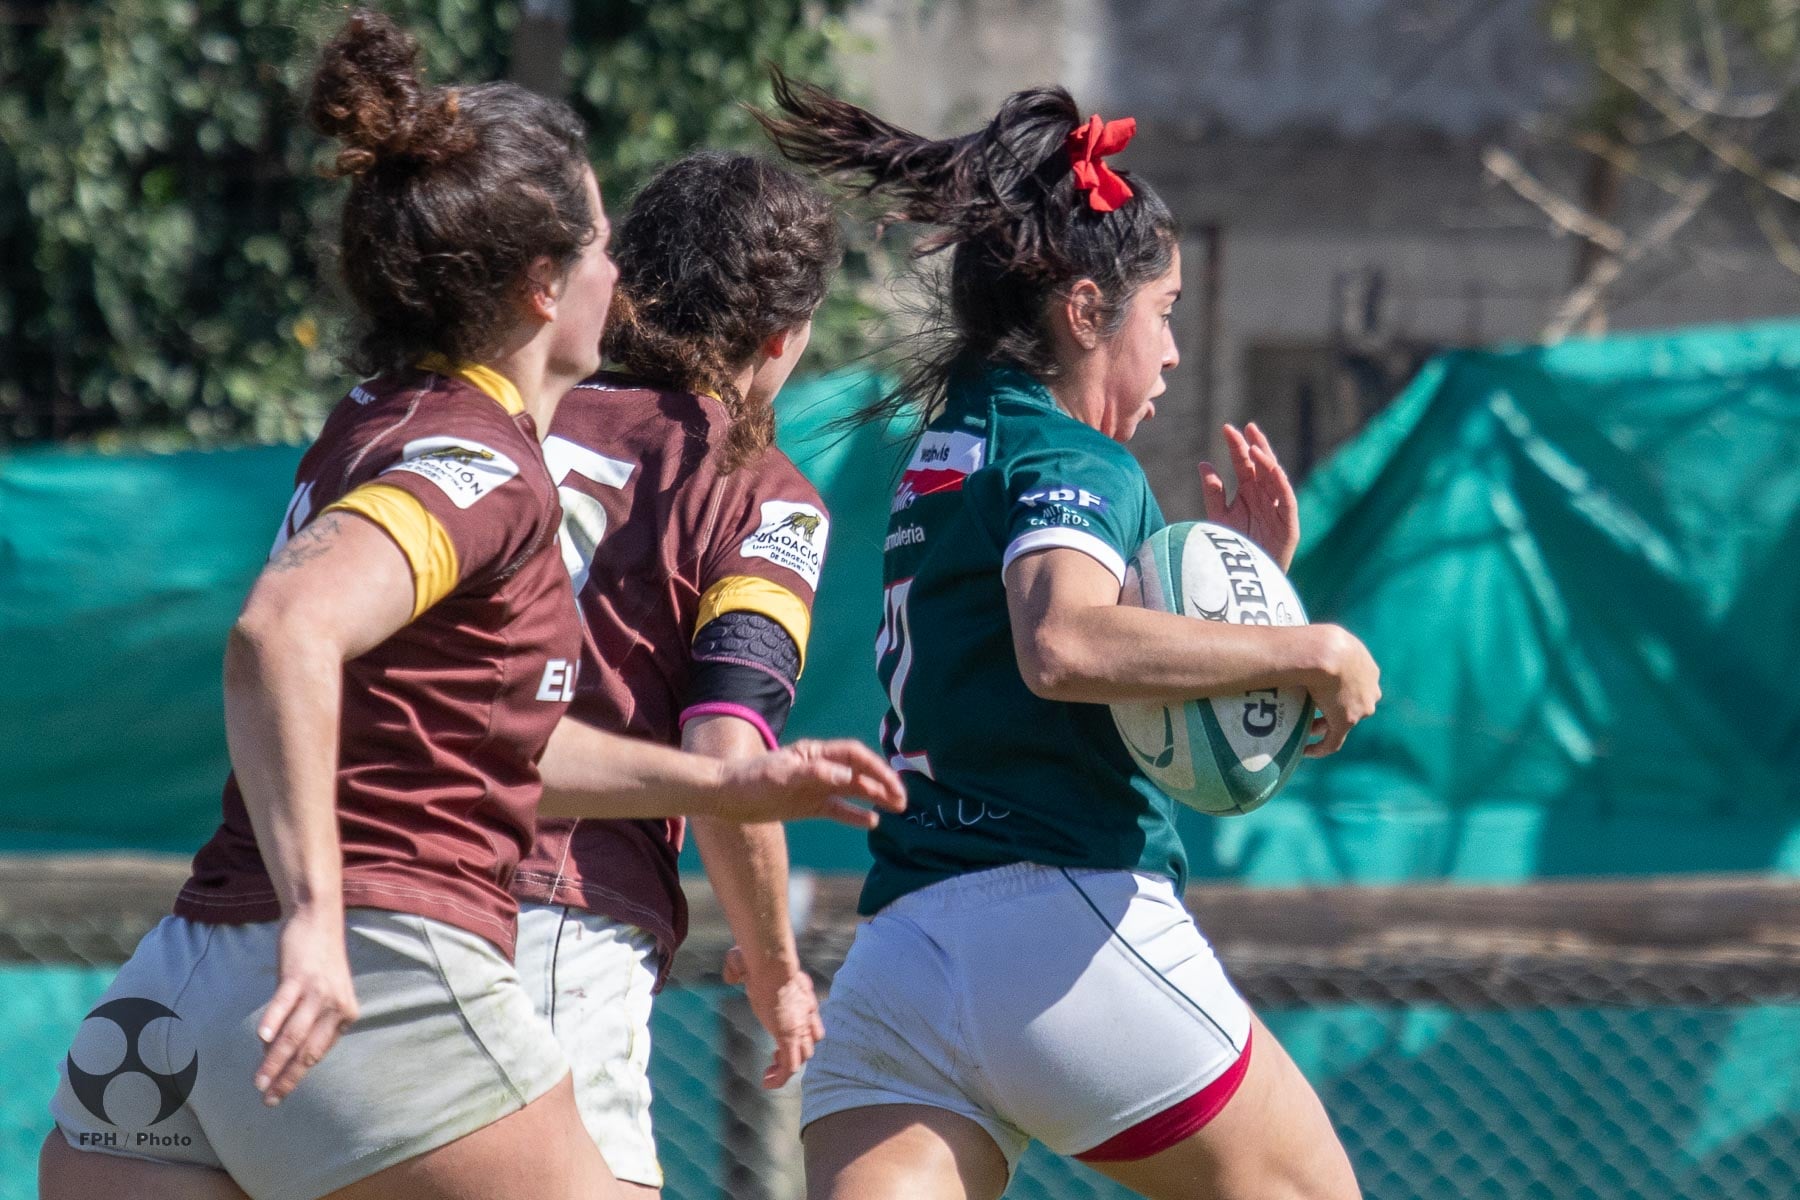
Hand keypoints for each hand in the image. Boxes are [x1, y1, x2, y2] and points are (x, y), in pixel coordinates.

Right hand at [255, 906, 358, 1105]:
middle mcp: (337, 1006)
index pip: (318, 1053)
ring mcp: (318, 990)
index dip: (296, 1075)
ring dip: (274, 1060)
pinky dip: (273, 1021)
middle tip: (267, 1099)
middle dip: (286, 1077)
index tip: (278, 1094)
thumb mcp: (317, 995)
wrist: (318, 919)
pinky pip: (284, 1003)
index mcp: (345, 1014)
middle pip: (307, 1050)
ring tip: (259, 1082)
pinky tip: (261, 1039)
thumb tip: (271, 1052)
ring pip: (294, 1034)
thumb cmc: (316, 961)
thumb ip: (301, 1023)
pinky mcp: (299, 975)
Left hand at [715, 739, 905, 826]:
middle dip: (883, 783)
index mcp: (815, 754)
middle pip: (859, 772)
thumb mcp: (781, 777)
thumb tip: (849, 777)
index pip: (855, 756)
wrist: (724, 796)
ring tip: (897, 809)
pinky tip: (872, 822)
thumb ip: (814, 775)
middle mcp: (819, 767)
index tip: (893, 784)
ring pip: (853, 790)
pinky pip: (838, 809)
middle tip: (903, 801)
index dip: (877, 768)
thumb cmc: (750, 781)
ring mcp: (815, 786)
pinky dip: (855, 815)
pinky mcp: (807, 805)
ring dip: (875, 797)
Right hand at [724, 946, 824, 1088]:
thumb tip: (731, 977)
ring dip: (787, 1067)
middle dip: (797, 1050)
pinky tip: (766, 1083)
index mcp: (801, 996)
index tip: (782, 1033)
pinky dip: (780, 1078)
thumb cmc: (759, 958)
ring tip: (769, 1074)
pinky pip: (789, 1068)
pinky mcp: (789, 1038)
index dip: (801, 1030)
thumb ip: (739, 968)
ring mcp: (799, 1027)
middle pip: (811, 1040)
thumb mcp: (746, 962)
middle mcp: (806, 1014)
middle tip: (777, 1056)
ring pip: (802, 1057)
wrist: (772, 963)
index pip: (810, 1019)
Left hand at [1199, 423, 1299, 570]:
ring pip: (1276, 479)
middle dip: (1255, 446)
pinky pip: (1287, 501)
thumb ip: (1213, 492)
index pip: (1245, 464)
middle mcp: (1265, 497)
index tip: (1228, 428)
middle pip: (1262, 466)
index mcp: (1248, 493)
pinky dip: (1281, 484)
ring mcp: (1278, 509)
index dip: (1238, 446)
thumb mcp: (1218, 516)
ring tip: (1254, 447)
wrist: (1243, 579)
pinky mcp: (1289, 525)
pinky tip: (1273, 469)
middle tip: (1246, 428)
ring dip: (1267, 462)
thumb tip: (1203, 464)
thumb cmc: (1233, 547)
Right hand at [1302, 625, 1380, 756]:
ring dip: (1326, 725)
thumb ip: (1320, 647)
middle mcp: (1370, 690)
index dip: (1340, 690)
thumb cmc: (1319, 642)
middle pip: (1354, 703)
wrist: (1325, 652)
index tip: (1324, 693)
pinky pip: (1333, 742)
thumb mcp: (1325, 640)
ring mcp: (1361, 708)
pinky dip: (1320, 748)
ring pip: (1344, 721)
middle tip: (1315, 711)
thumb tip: (1298, 644)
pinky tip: (1306, 751)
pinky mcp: (1346, 722)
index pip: (1357, 684)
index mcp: (1368, 669)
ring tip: (1306, 729)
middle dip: (1336, 708)